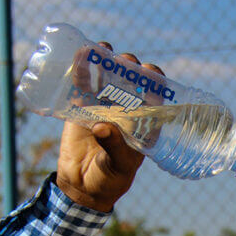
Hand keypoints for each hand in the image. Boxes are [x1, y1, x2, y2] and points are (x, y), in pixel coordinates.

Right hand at [55, 42, 165, 212]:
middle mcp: (126, 111)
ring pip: (107, 77)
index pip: (154, 95)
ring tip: (102, 49)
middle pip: (131, 81)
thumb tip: (102, 125)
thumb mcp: (117, 165)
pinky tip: (80, 56)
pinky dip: (81, 69)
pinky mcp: (82, 107)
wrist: (82, 186)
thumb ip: (113, 147)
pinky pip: (82, 84)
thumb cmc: (110, 179)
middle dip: (129, 67)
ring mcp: (103, 107)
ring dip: (106, 61)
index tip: (149, 71)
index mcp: (143, 123)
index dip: (154, 80)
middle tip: (125, 61)